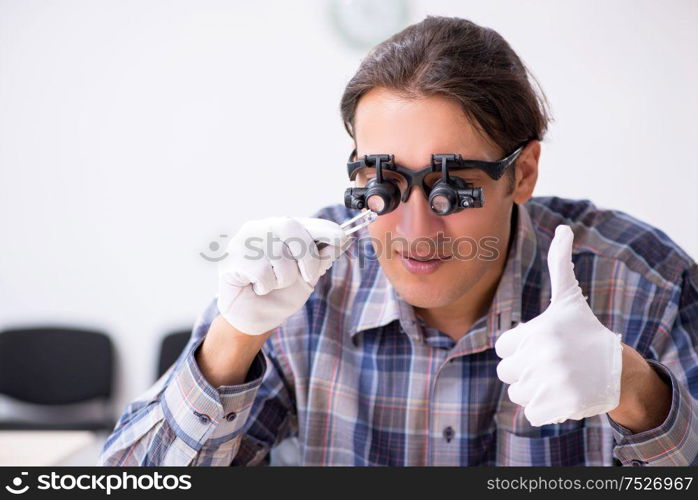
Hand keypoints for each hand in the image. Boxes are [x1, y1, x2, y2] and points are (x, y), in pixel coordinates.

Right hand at [217, 216, 349, 334]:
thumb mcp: (307, 277)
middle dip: (309, 258)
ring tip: (271, 284)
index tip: (343, 239)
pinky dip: (266, 287)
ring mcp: (246, 240)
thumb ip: (322, 259)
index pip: (308, 223)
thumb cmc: (279, 294)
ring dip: (284, 280)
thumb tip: (343, 241)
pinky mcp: (233, 257)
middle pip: (294, 230)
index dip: (327, 230)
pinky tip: (257, 287)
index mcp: (282, 229)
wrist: (252, 318)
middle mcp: (263, 227)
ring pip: (280, 257)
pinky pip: (264, 273)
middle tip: (308, 277)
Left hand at [494, 225, 622, 425]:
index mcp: (537, 330)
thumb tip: (564, 228)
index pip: (502, 350)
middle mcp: (544, 354)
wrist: (618, 369)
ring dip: (535, 392)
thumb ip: (559, 264)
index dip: (519, 350)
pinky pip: (532, 414)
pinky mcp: (561, 405)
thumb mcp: (568, 298)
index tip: (541, 346)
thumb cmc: (584, 332)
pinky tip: (565, 396)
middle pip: (507, 374)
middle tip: (552, 365)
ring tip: (559, 379)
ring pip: (518, 395)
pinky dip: (546, 411)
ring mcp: (553, 381)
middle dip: (525, 373)